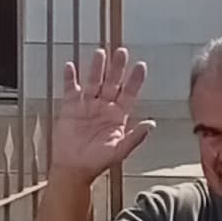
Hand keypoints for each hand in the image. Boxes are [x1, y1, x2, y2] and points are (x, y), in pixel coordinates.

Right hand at [49, 46, 151, 178]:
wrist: (73, 168)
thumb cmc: (97, 162)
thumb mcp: (120, 150)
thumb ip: (135, 137)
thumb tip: (151, 124)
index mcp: (117, 116)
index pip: (128, 93)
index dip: (134, 80)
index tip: (140, 66)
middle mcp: (103, 107)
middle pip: (112, 82)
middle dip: (117, 67)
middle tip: (121, 52)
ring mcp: (87, 106)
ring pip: (93, 81)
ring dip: (97, 67)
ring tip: (100, 53)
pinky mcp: (70, 108)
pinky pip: (70, 89)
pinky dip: (70, 78)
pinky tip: (70, 67)